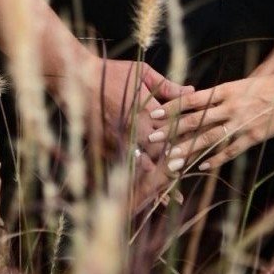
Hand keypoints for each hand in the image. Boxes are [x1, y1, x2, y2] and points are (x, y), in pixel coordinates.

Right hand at [82, 55, 192, 205]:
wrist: (76, 79)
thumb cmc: (112, 72)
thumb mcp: (142, 72)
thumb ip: (167, 85)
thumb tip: (191, 91)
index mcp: (144, 110)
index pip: (169, 133)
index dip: (183, 147)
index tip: (196, 159)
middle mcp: (132, 129)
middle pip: (155, 155)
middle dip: (169, 171)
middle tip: (182, 192)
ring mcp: (117, 139)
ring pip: (139, 165)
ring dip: (152, 182)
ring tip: (167, 200)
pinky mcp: (104, 144)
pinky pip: (121, 165)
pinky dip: (132, 179)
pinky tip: (141, 193)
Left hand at [149, 72, 273, 170]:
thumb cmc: (269, 87)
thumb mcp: (243, 85)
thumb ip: (222, 95)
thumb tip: (200, 100)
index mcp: (226, 90)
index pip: (192, 99)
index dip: (172, 107)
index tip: (155, 114)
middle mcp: (230, 106)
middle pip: (195, 120)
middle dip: (172, 131)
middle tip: (153, 139)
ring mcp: (242, 123)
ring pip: (209, 138)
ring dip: (188, 150)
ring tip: (171, 160)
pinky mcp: (254, 137)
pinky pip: (231, 150)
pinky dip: (216, 159)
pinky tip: (202, 167)